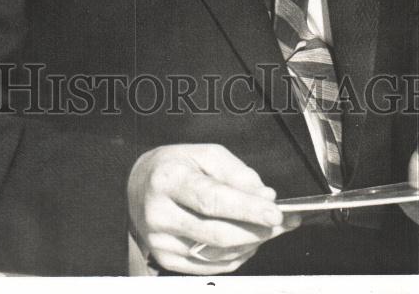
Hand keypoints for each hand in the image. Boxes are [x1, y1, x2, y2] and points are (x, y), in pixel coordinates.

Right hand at [128, 143, 300, 274]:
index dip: (247, 208)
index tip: (275, 212)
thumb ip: (237, 173)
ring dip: (251, 243)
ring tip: (266, 228)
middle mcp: (159, 213)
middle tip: (280, 222)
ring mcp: (161, 241)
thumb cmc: (176, 166)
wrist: (138, 186)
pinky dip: (236, 255)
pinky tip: (247, 240)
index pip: (212, 199)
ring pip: (217, 252)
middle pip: (217, 232)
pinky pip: (211, 265)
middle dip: (256, 230)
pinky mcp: (166, 260)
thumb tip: (265, 197)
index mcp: (168, 179)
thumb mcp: (205, 154)